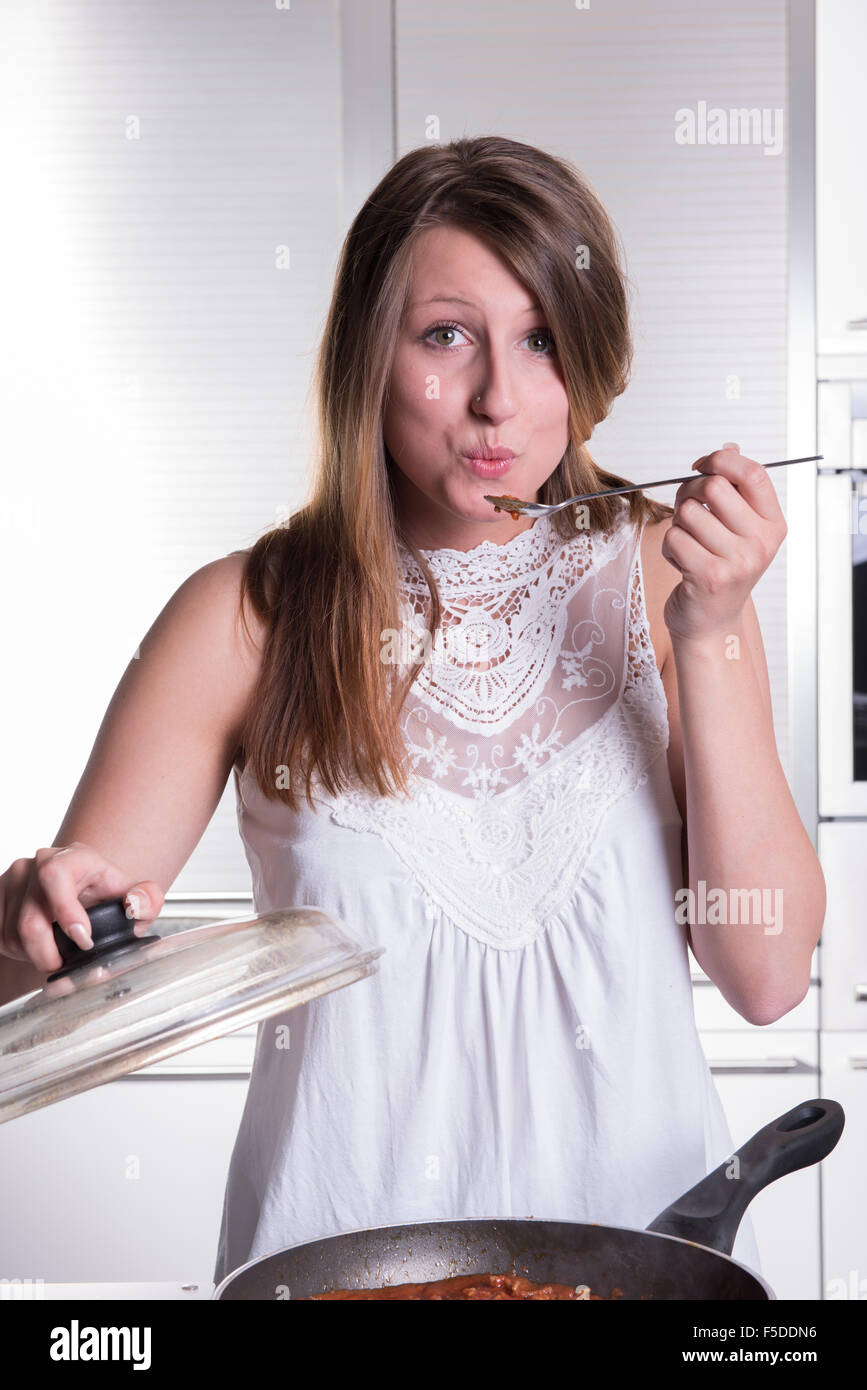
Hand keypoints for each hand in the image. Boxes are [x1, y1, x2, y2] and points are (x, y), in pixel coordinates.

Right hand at [0, 845, 164, 974]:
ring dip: (36, 955)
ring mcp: (14, 880)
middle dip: (49, 954)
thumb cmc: (105, 895)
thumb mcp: (134, 898)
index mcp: (74, 858)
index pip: (56, 877)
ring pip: (14, 935)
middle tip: (66, 963)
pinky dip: (20, 952)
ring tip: (56, 950)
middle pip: (31, 920)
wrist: (82, 892)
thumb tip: (135, 905)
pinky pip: (1, 936)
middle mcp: (39, 864)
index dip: (66, 913)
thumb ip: (147, 900)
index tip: (84, 939)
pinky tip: (39, 945)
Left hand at [661, 443, 786, 642]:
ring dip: (678, 527)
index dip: (721, 460)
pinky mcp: (709, 576)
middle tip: (687, 513)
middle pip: (713, 487)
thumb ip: (734, 488)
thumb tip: (729, 448)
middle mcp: (760, 543)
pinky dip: (669, 548)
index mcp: (772, 524)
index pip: (753, 473)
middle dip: (688, 493)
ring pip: (688, 513)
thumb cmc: (719, 568)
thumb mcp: (737, 528)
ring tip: (689, 546)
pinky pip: (674, 538)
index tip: (702, 466)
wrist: (711, 621)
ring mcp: (737, 561)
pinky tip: (682, 563)